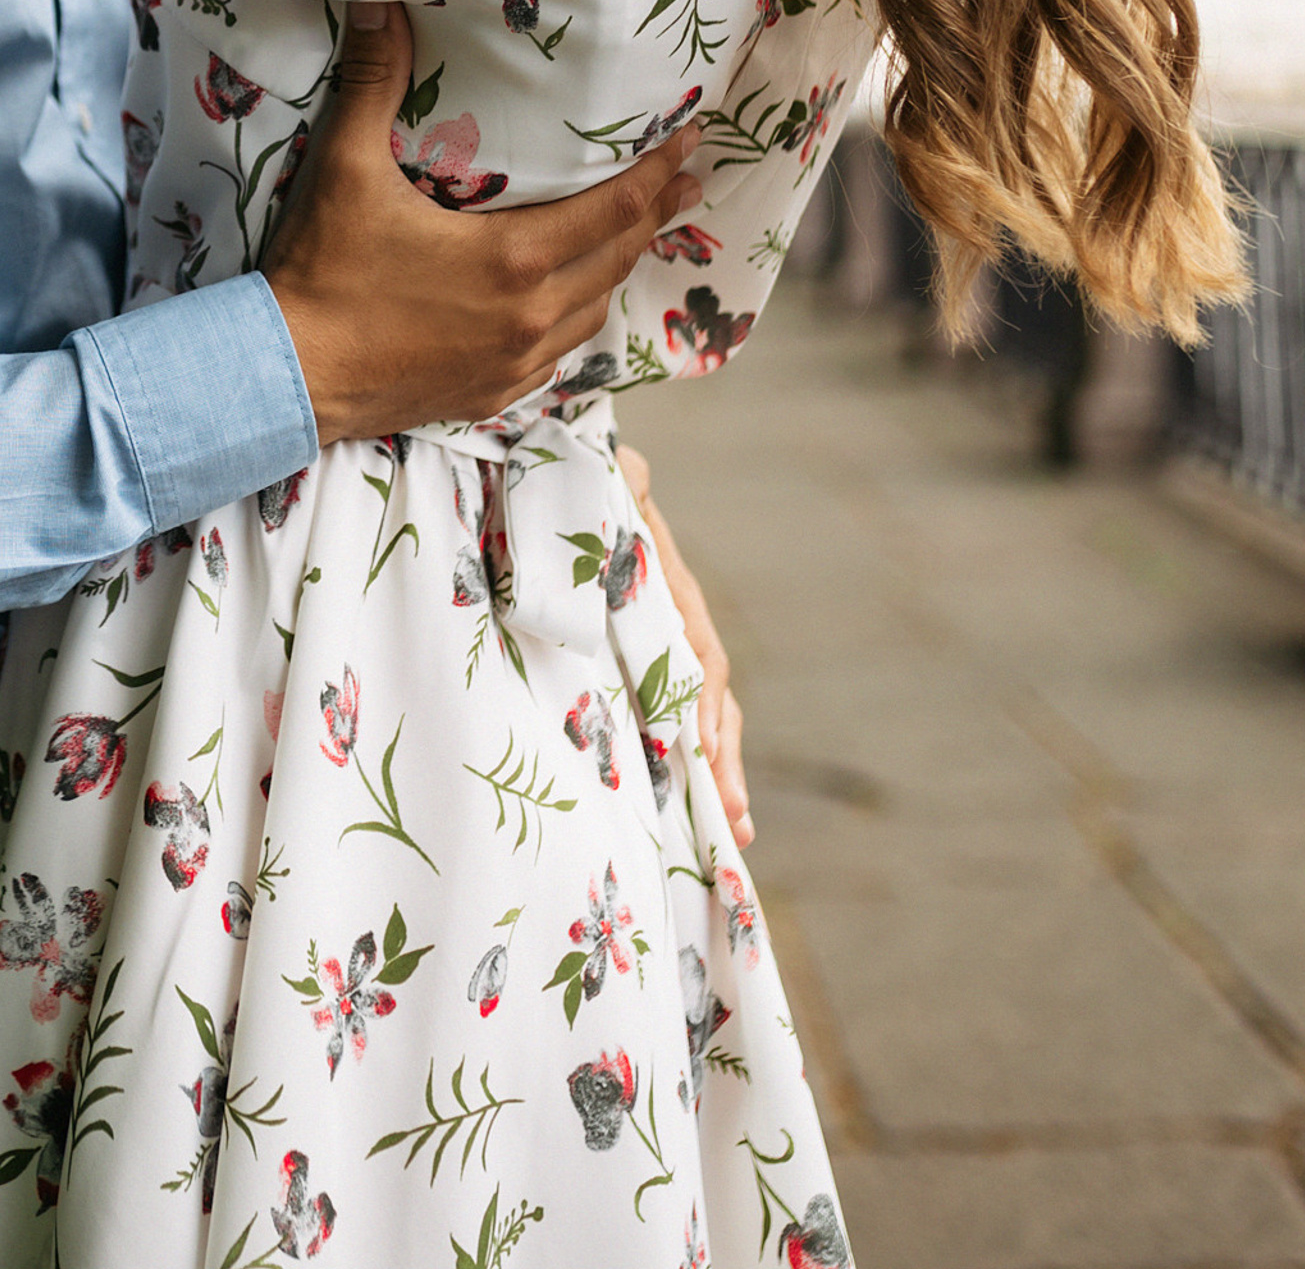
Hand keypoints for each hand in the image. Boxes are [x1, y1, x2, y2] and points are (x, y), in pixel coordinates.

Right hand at [263, 2, 699, 443]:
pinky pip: (557, 354)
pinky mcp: (491, 393)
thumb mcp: (346, 168)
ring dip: (617, 269)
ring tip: (633, 238)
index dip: (658, 172)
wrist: (288, 376)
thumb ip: (373, 82)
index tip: (691, 142)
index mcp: (513, 258)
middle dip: (656, 216)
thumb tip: (379, 5)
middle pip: (617, 258)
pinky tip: (566, 306)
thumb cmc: (322, 271)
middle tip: (688, 182)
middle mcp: (529, 315)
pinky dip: (574, 320)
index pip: (615, 209)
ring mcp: (513, 362)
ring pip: (593, 310)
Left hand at [617, 441, 753, 847]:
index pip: (699, 657)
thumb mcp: (607, 478)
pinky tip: (682, 811)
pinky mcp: (629, 660)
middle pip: (710, 701)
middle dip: (725, 762)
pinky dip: (679, 759)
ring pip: (698, 716)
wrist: (569, 476)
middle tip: (736, 823)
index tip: (706, 751)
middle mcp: (673, 624)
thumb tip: (634, 469)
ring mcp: (657, 645)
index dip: (705, 706)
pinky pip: (661, 714)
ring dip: (716, 773)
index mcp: (668, 589)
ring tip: (734, 836)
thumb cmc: (584, 479)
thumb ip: (623, 477)